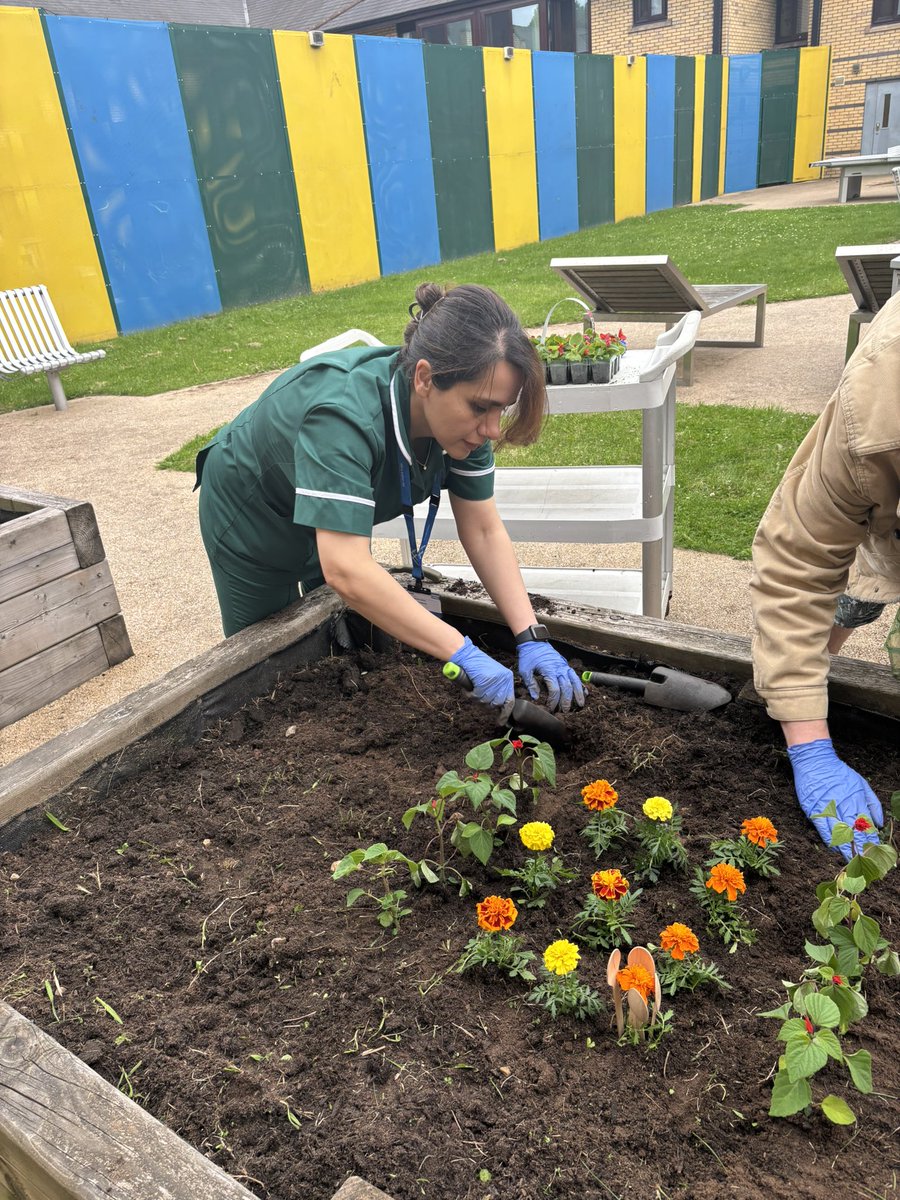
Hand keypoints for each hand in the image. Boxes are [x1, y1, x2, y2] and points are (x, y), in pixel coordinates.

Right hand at [449, 637, 514, 720]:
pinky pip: (477, 696)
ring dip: (477, 698)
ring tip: (473, 688)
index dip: (505, 713)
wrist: (466, 655)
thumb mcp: (492, 676)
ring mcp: (494, 681)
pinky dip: (471, 694)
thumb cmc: (477, 666)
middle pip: (497, 703)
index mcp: (507, 678)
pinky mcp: (484, 681)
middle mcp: (504, 679)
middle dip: (486, 703)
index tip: (501, 722)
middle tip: (478, 695)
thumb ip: (496, 690)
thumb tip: (497, 709)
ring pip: (486, 701)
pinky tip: (469, 687)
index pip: (510, 701)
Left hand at [517, 642, 584, 712]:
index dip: (553, 701)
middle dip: (566, 701)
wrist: (534, 642)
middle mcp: (559, 668)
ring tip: (580, 704)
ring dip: (578, 694)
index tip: (550, 708)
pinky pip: (576, 676)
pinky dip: (580, 685)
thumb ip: (531, 684)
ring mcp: (564, 666)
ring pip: (575, 681)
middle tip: (565, 711)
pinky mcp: (566, 665)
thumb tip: (536, 697)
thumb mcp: (525, 670)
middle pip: (567, 687)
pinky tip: (584, 692)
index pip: (555, 689)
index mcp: (549, 670)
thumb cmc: (529, 656)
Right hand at [787, 738, 883, 860]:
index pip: (867, 827)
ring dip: (847, 850)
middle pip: (855, 834)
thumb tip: (879, 823)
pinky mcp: (814, 811)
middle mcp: (844, 807)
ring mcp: (828, 810)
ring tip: (853, 862)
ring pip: (840, 835)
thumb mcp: (861, 783)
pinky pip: (824, 830)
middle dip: (862, 850)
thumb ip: (872, 803)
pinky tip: (836, 850)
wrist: (814, 761)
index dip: (872, 842)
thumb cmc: (838, 772)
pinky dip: (831, 841)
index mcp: (857, 801)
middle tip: (867, 864)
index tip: (877, 854)